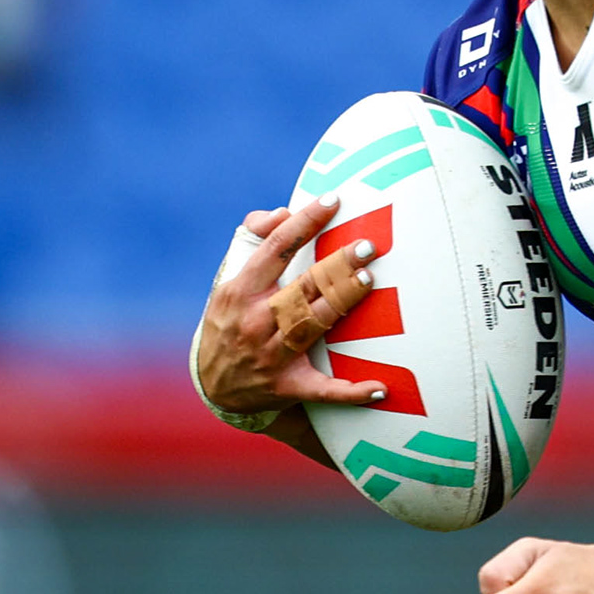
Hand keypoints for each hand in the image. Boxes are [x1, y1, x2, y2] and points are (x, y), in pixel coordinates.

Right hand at [191, 197, 389, 425]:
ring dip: (340, 303)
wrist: (213, 385)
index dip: (303, 223)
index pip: (275, 248)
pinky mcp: (286, 386)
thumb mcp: (231, 280)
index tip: (332, 201)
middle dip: (334, 266)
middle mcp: (255, 321)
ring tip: (367, 279)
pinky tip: (380, 388)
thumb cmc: (232, 320)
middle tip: (365, 246)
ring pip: (311, 325)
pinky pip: (323, 390)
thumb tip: (282, 213)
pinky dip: (351, 392)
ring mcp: (270, 355)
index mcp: (240, 290)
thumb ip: (256, 240)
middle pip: (301, 287)